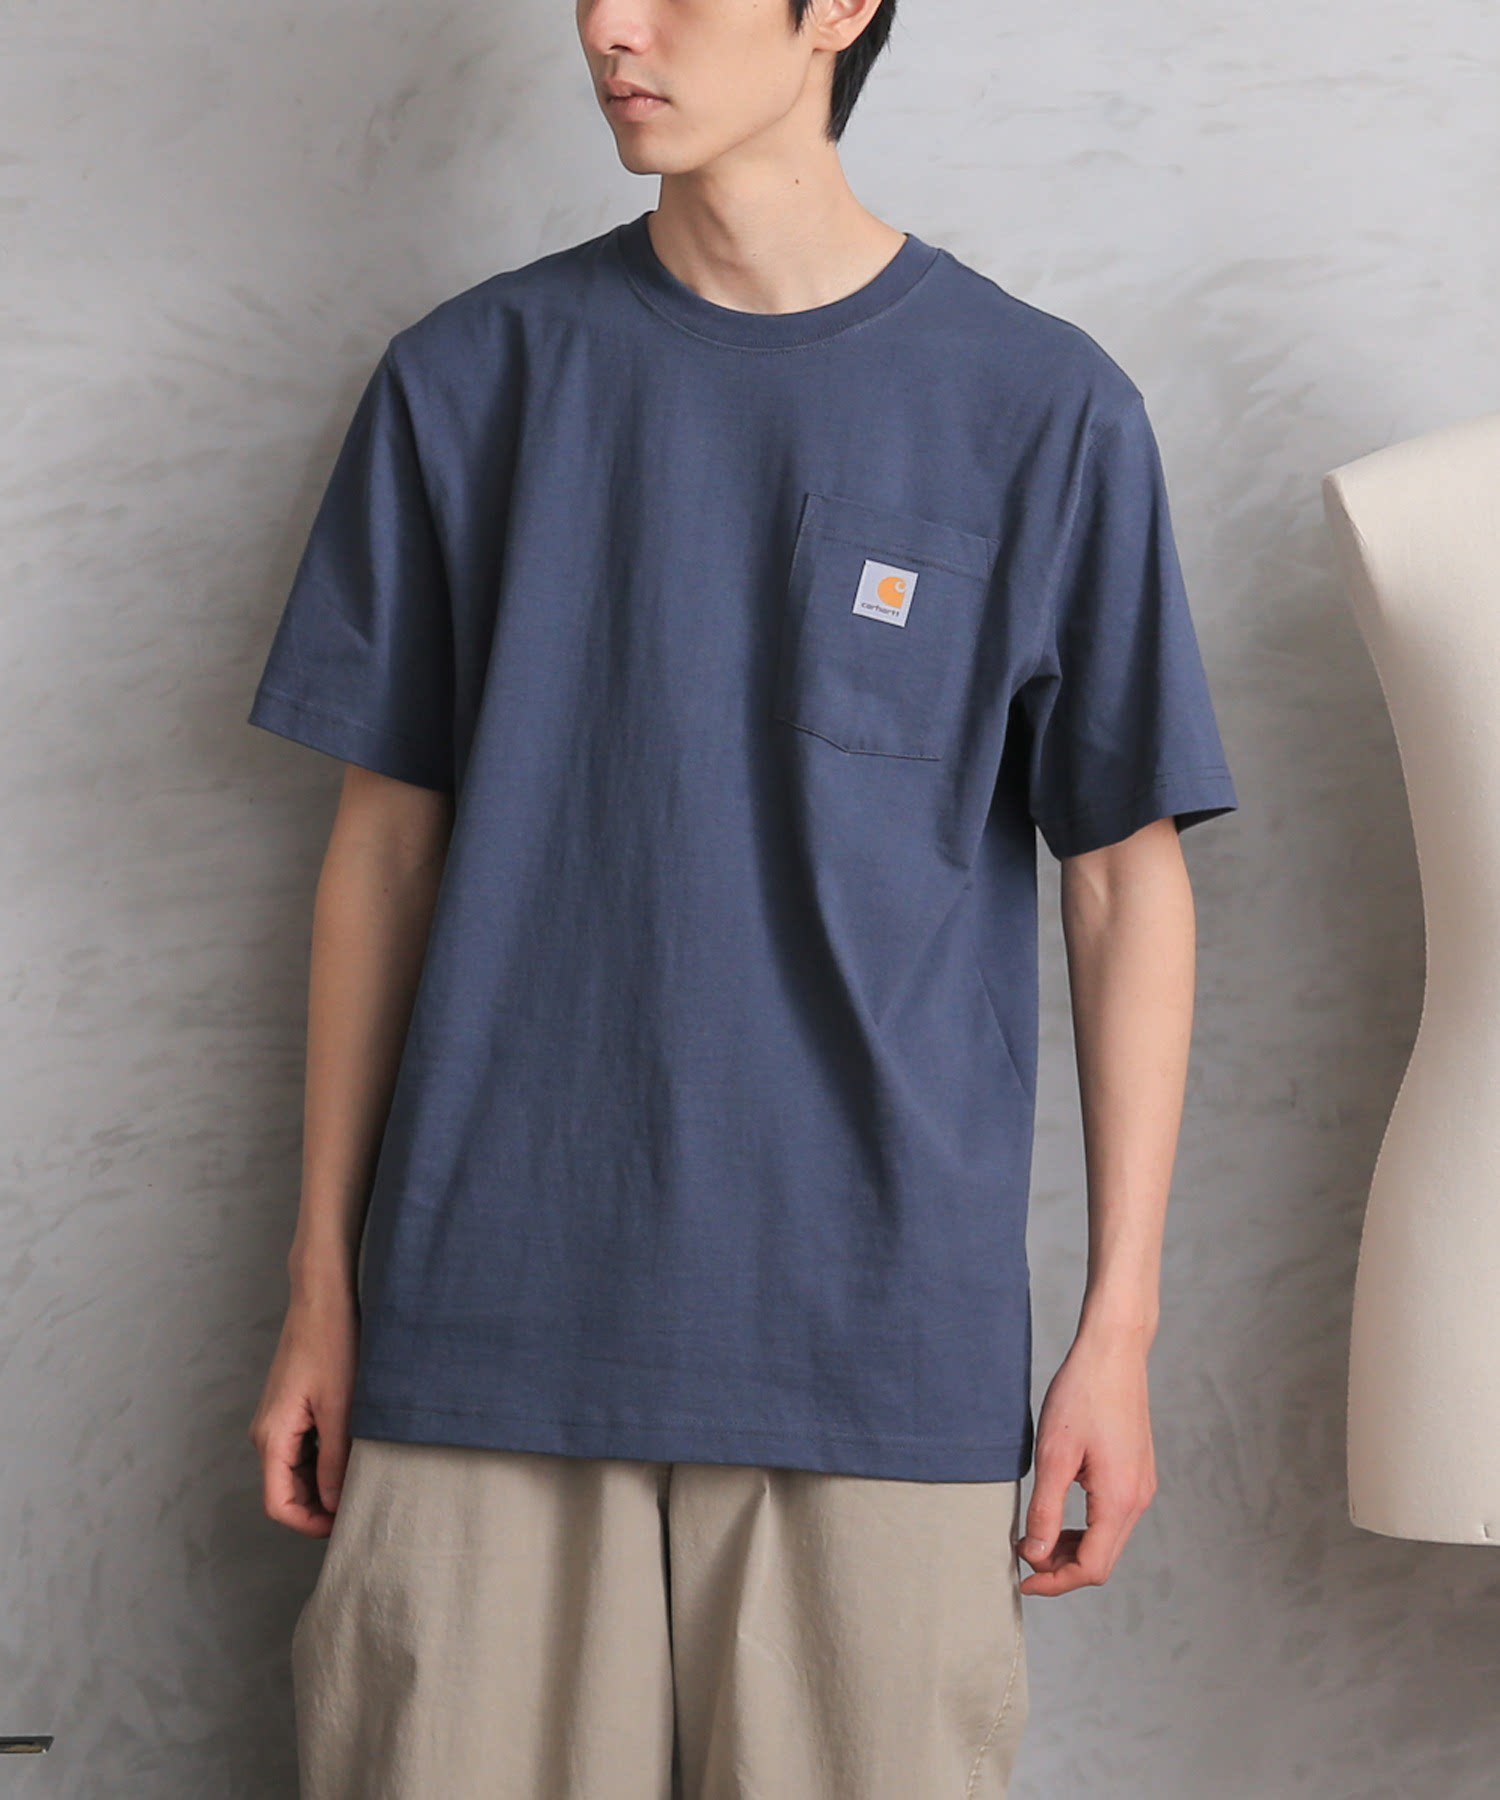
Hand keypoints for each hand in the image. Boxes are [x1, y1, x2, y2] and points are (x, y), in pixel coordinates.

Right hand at [248, 1287, 358, 1536]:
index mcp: (272, 1436)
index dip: (310, 1523)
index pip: (279, 1504)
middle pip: (286, 1491)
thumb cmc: (332, 1345)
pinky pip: (303, 1449)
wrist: (324, 1298)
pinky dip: (324, 1459)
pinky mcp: (291, 1408)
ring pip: (296, 1471)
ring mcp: (278, 1420)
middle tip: (360, 1505)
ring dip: (324, 1482)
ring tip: (362, 1479)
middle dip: (319, 1505)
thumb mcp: (341, 1409)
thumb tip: (332, 1504)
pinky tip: (354, 1452)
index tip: (344, 1525)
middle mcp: (267, 1432)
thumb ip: (334, 1461)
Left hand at [1017, 1320, 1156, 1595]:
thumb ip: (1045, 1509)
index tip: (1022, 1578)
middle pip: (1103, 1561)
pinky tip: (1059, 1513)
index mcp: (1119, 1500)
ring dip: (1073, 1548)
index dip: (1055, 1581)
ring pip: (1109, 1541)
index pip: (1091, 1568)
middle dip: (1062, 1569)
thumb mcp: (1054, 1454)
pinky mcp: (1138, 1473)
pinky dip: (1086, 1527)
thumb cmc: (1082, 1394)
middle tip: (1024, 1556)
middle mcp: (1138, 1500)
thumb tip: (1037, 1554)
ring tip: (1036, 1536)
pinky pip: (1113, 1517)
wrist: (1114, 1351)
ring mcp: (1142, 1486)